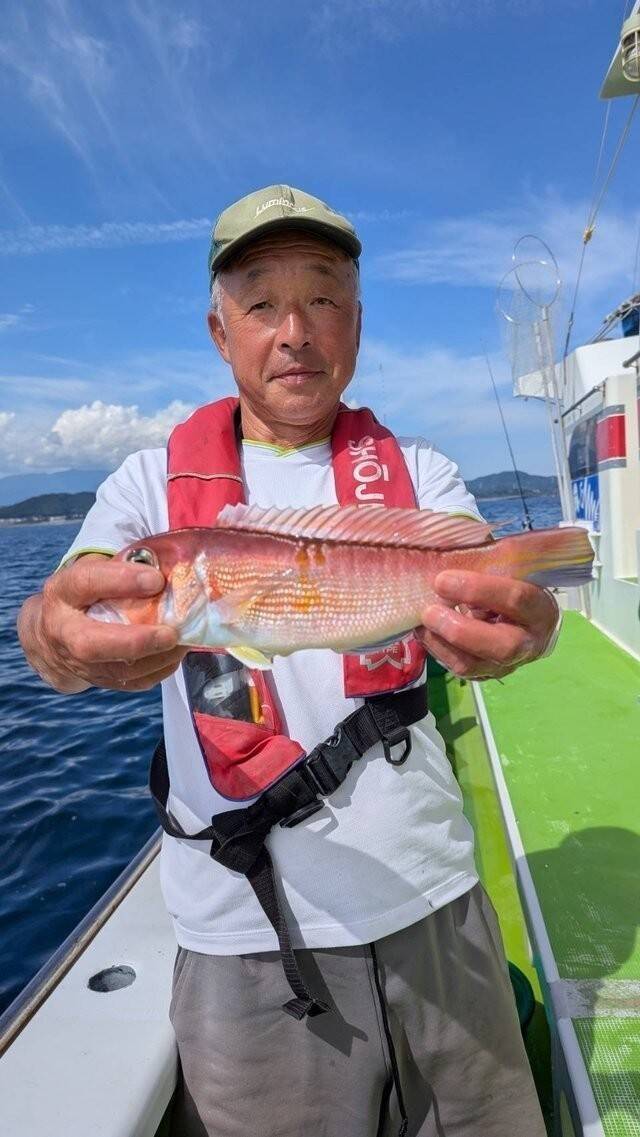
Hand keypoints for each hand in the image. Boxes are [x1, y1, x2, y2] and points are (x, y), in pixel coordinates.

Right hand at [17, 554, 186, 694]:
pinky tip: (174, 654)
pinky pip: (133, 682)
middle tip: (170, 633)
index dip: (121, 580)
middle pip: (91, 644)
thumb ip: (123, 567)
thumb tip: (168, 567)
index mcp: (63, 593)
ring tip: (181, 641)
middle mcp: (64, 631)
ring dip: (156, 658)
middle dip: (135, 641)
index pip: (86, 583)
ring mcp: (79, 662)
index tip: (156, 579)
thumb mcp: (93, 571)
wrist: (53, 635)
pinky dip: (159, 670)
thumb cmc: (84, 595)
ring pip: (118, 670)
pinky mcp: (99, 679)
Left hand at [417, 570, 558, 680]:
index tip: (443, 579)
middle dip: (460, 630)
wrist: (524, 620)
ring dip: (442, 642)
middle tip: (429, 611)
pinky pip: (458, 669)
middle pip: (502, 646)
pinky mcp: (486, 674)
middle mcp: (530, 642)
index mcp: (541, 609)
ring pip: (474, 664)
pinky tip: (425, 631)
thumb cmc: (511, 586)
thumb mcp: (508, 572)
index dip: (478, 590)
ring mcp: (508, 665)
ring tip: (422, 621)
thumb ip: (487, 564)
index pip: (516, 599)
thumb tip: (448, 553)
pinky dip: (437, 649)